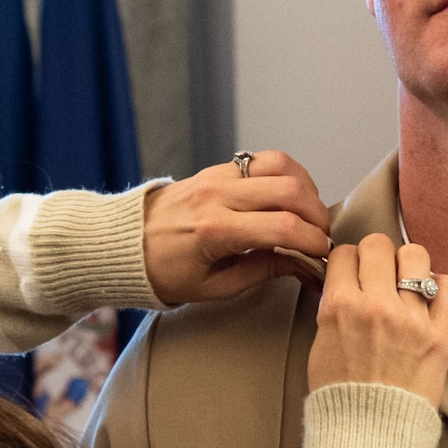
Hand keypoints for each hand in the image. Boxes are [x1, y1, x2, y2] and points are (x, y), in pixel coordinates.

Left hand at [143, 150, 330, 304]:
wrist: (124, 244)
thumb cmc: (164, 272)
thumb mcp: (214, 287)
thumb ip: (263, 272)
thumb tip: (303, 265)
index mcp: (214, 231)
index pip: (282, 228)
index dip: (312, 241)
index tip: (322, 255)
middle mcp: (217, 196)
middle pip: (289, 192)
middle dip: (317, 216)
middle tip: (320, 237)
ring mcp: (217, 176)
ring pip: (281, 166)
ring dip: (307, 189)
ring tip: (310, 215)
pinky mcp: (217, 168)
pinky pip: (264, 160)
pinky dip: (288, 175)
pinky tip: (292, 196)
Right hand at [307, 233, 447, 406]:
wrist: (369, 437)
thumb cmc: (340, 397)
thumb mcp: (320, 345)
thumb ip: (333, 308)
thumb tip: (346, 283)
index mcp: (340, 307)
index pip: (345, 253)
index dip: (348, 261)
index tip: (353, 272)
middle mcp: (376, 306)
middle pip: (378, 245)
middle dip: (375, 256)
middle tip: (378, 274)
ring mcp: (411, 319)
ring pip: (415, 256)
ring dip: (409, 264)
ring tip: (406, 282)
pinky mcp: (440, 336)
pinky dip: (440, 286)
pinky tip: (430, 297)